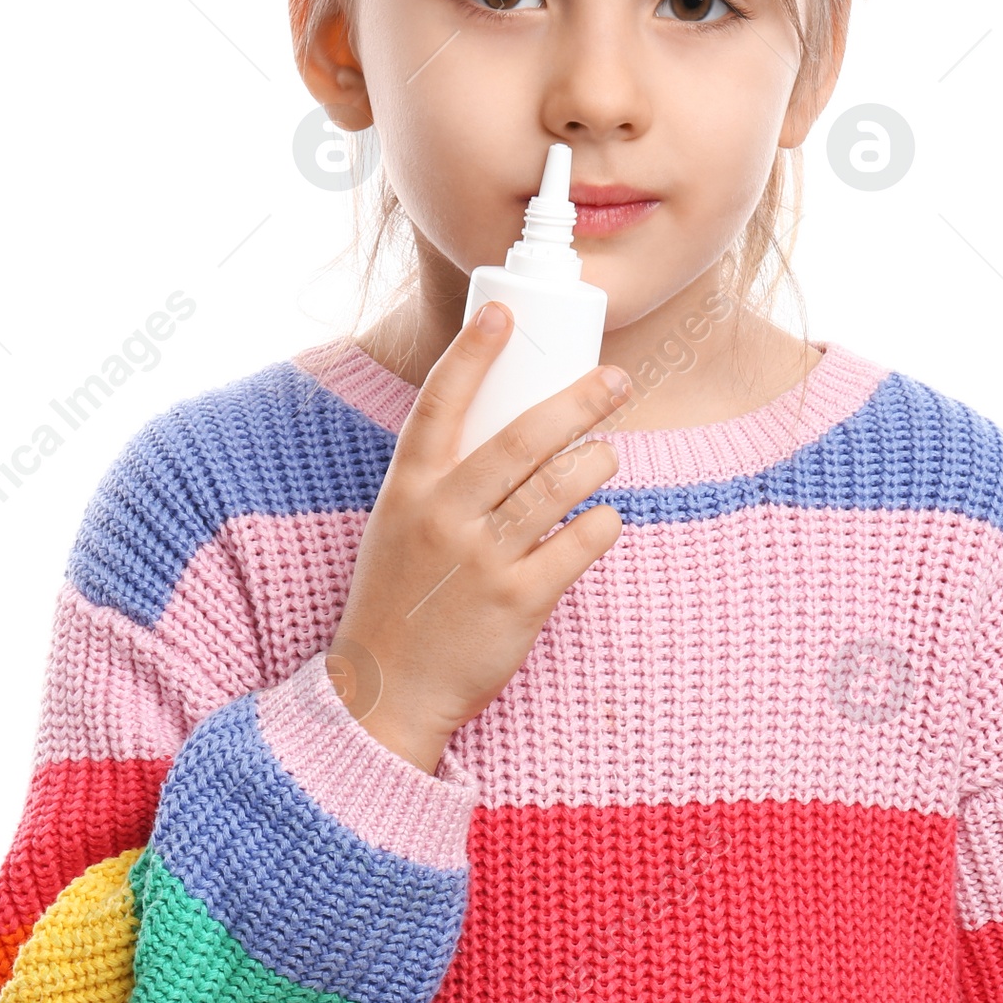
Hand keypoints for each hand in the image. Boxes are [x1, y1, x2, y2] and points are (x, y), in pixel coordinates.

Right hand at [327, 301, 628, 773]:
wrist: (386, 690)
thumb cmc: (400, 597)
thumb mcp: (398, 524)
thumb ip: (441, 479)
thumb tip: (509, 428)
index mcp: (409, 488)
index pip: (440, 403)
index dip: (473, 352)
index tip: (505, 312)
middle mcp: (443, 515)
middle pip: (522, 437)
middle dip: (579, 400)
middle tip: (616, 379)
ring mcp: (482, 559)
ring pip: (560, 486)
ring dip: (597, 462)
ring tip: (607, 456)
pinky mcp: (519, 602)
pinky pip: (580, 544)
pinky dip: (601, 524)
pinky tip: (603, 519)